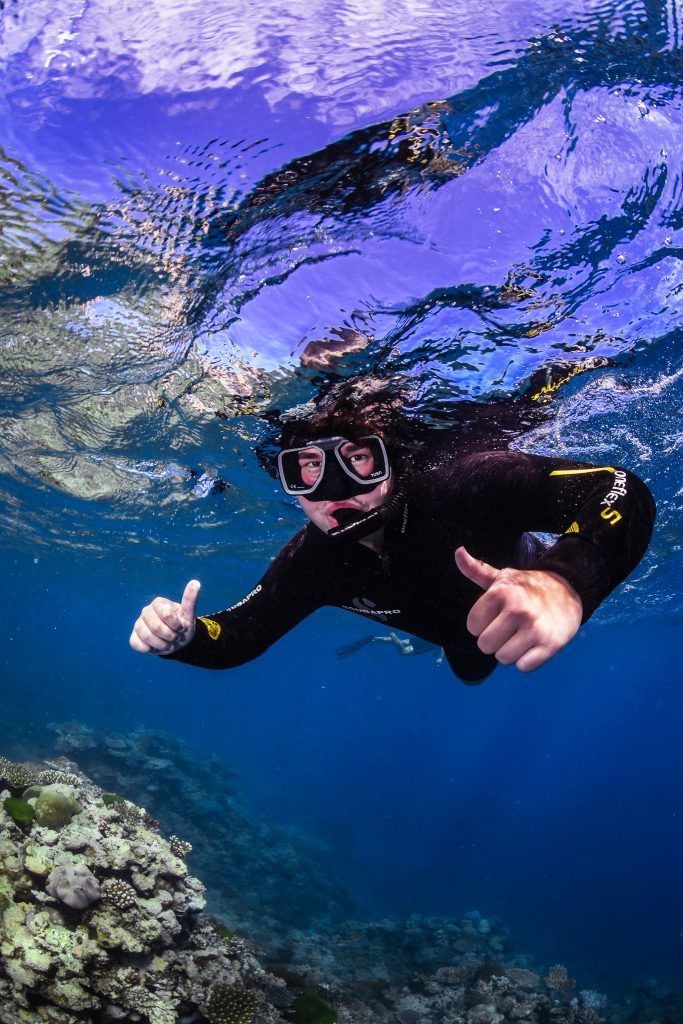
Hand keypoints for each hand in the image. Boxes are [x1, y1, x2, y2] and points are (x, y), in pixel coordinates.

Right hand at [129, 580, 200, 654]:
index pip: (166, 615)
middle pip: (156, 627)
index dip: (176, 625)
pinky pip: (139, 645)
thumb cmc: (182, 627)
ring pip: (147, 637)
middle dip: (170, 636)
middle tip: (175, 637)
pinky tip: (156, 647)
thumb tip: (195, 582)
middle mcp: (146, 611)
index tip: (181, 627)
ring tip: (168, 643)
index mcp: (159, 603)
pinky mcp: (133, 637)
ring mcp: (138, 624)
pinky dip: (150, 649)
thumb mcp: (188, 615)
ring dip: (162, 645)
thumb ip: (190, 599)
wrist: (176, 642)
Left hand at [454, 546, 581, 671]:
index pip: (472, 626)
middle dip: (495, 640)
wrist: (568, 591)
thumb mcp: (502, 577)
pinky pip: (524, 667)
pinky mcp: (550, 645)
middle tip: (510, 627)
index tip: (496, 616)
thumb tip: (458, 552)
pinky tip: (534, 644)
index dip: (481, 624)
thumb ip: (476, 570)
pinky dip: (527, 660)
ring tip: (522, 635)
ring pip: (503, 658)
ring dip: (510, 651)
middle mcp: (517, 610)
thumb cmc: (527, 587)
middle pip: (485, 646)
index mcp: (501, 593)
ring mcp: (535, 629)